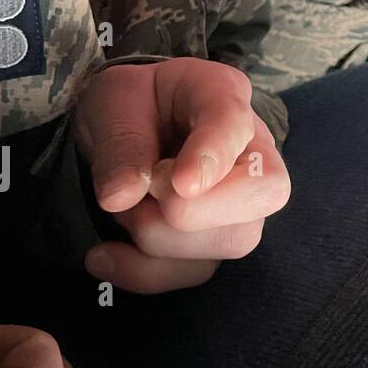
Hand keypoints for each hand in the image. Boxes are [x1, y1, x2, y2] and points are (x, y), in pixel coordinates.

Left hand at [74, 58, 290, 293]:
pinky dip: (145, 273)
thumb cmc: (127, 106)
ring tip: (125, 207)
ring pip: (233, 240)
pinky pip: (196, 271)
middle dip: (194, 209)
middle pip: (262, 193)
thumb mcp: (112, 104)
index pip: (234, 123)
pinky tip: (104, 256)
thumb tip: (121, 197)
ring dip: (160, 238)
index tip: (181, 184)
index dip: (213, 155)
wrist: (122, 126)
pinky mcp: (217, 238)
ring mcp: (242, 198)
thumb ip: (120, 143)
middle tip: (146, 190)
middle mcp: (250, 148)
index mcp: (221, 94)